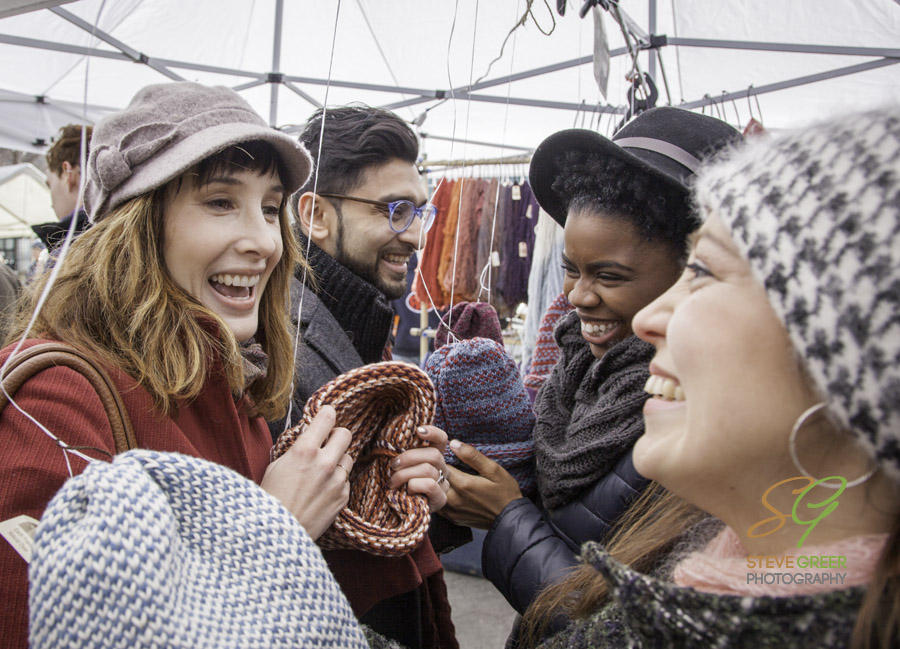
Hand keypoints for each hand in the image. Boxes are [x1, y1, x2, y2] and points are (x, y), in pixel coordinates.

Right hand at [261, 405, 352, 539]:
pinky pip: (346, 479)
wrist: (277, 534)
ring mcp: (337, 480)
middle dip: (336, 436)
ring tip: (321, 472)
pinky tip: (322, 491)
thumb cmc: (271, 499)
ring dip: (338, 460)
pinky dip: (337, 481)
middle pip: (345, 434)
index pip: (327, 417)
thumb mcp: (276, 465)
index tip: (325, 418)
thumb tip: (308, 434)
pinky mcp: (343, 497)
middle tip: (326, 444)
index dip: (326, 415)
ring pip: (348, 457)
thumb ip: (296, 447)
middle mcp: (325, 462)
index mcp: (305, 450)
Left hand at [388, 425, 449, 511]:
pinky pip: (430, 485)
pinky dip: (414, 486)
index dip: (433, 432)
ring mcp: (443, 484)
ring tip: (393, 482)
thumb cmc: (398, 486)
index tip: (418, 430)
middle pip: (434, 454)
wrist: (399, 512)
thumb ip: (404, 454)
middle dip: (410, 457)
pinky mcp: (441, 499)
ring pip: (428, 469)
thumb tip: (397, 438)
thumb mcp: (400, 466)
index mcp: (433, 457)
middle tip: (393, 465)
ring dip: (405, 474)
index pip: (441, 439)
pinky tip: (407, 492)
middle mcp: (442, 469)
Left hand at [441, 439, 522, 528]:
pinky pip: (438, 505)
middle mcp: (453, 499)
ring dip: (436, 484)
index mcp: (463, 484)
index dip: (439, 459)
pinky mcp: (453, 519)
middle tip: (440, 464)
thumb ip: (472, 456)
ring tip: (443, 476)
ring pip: (433, 493)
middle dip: (435, 471)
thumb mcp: (493, 469)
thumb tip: (453, 443)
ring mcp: (452, 511)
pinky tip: (447, 490)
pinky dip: (438, 496)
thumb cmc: (505, 492)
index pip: (439, 466)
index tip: (443, 454)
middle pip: (433, 481)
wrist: (511, 520)